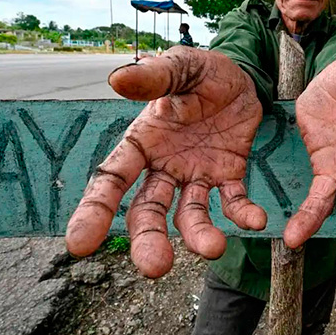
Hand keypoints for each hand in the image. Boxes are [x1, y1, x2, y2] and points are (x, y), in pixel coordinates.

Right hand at [66, 47, 266, 276]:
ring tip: (214, 248)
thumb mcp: (182, 66)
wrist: (244, 74)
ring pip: (189, 215)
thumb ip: (156, 76)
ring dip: (198, 235)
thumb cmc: (202, 71)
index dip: (95, 210)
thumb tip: (118, 80)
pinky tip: (256, 220)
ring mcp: (195, 175)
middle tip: (155, 268)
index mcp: (142, 141)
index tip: (80, 244)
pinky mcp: (228, 177)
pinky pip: (233, 202)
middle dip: (148, 239)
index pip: (112, 179)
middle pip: (148, 211)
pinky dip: (242, 214)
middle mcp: (163, 166)